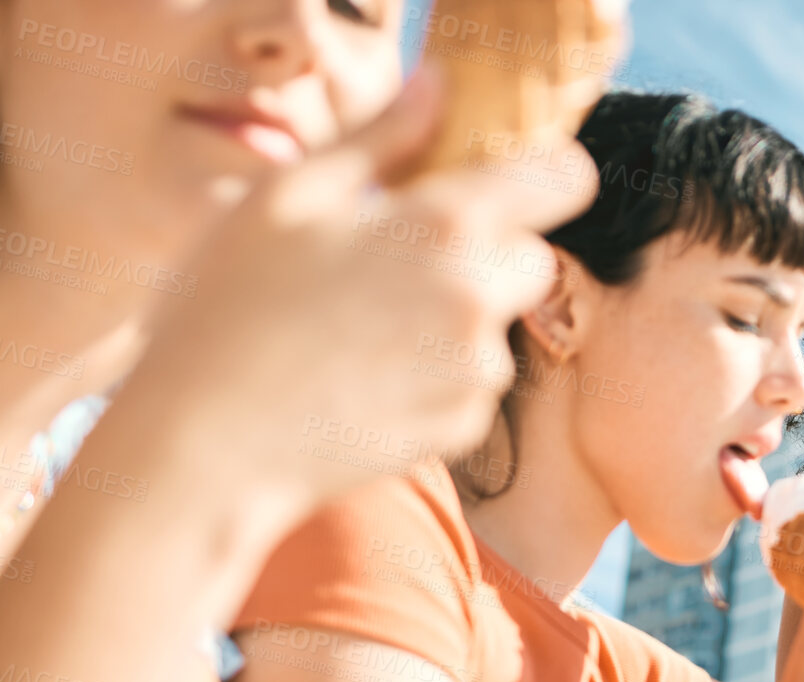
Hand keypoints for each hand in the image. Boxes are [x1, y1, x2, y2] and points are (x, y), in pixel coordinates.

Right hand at [133, 67, 599, 501]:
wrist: (209, 444)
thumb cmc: (230, 308)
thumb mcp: (291, 196)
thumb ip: (380, 135)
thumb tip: (437, 84)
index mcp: (444, 225)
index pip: (563, 180)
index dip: (549, 174)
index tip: (517, 182)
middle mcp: (478, 297)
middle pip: (535, 258)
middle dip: (489, 255)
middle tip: (403, 265)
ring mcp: (476, 369)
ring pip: (499, 326)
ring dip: (458, 320)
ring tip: (365, 329)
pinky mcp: (465, 426)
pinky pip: (472, 383)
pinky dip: (437, 377)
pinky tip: (367, 378)